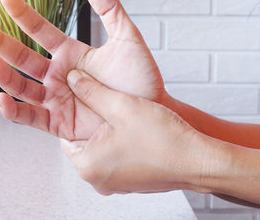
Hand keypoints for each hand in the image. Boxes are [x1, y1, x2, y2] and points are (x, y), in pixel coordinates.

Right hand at [0, 0, 163, 139]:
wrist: (150, 113)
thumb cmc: (140, 80)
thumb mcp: (127, 40)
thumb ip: (110, 10)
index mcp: (70, 54)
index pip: (39, 30)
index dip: (22, 12)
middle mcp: (57, 75)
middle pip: (21, 55)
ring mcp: (55, 98)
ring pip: (21, 86)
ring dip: (3, 74)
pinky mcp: (57, 123)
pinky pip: (30, 116)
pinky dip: (14, 110)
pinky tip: (2, 99)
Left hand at [61, 69, 198, 194]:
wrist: (199, 162)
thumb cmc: (163, 140)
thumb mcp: (122, 106)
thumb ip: (92, 91)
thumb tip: (74, 79)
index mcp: (88, 166)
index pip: (65, 136)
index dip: (74, 114)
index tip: (82, 101)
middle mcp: (98, 180)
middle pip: (84, 142)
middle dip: (92, 122)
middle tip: (103, 105)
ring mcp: (115, 183)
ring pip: (101, 149)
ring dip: (108, 132)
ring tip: (121, 116)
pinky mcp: (130, 182)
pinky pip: (116, 158)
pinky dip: (120, 143)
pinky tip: (134, 131)